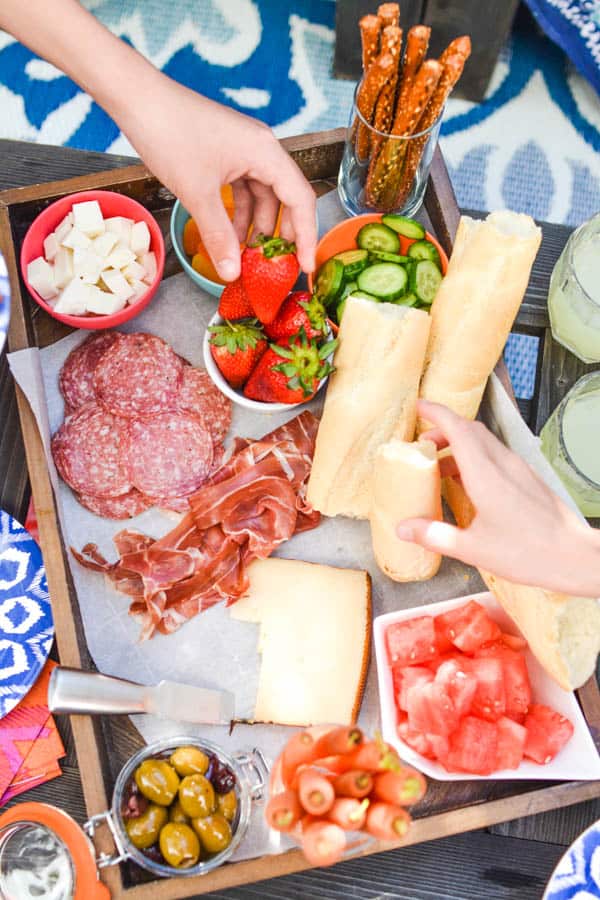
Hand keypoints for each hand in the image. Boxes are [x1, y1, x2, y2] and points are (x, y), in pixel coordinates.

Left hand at [0, 0, 316, 282]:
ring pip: (261, 195)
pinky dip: (238, 212)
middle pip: (284, 197)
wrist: (137, 99)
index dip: (306, 236)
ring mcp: (243, 149)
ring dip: (254, 226)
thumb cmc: (169, 135)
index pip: (300, 199)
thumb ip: (219, 235)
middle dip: (280, 233)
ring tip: (244, 255)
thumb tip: (232, 272)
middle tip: (275, 264)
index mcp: (265, 152)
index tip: (305, 266)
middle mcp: (261, 148)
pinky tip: (227, 234)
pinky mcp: (225, 151)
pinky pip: (242, 187)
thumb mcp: (197, 194)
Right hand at [396, 400, 599, 595]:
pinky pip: (496, 455)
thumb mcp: (473, 549)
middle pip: (471, 430)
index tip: (419, 407)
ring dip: (460, 445)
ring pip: (485, 442)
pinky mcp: (527, 478)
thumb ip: (435, 536)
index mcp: (486, 475)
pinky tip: (469, 483)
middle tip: (423, 444)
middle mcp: (503, 464)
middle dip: (444, 429)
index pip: (458, 429)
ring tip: (440, 467)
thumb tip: (403, 529)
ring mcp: (518, 469)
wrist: (573, 556)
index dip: (437, 414)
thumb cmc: (526, 553)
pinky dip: (475, 457)